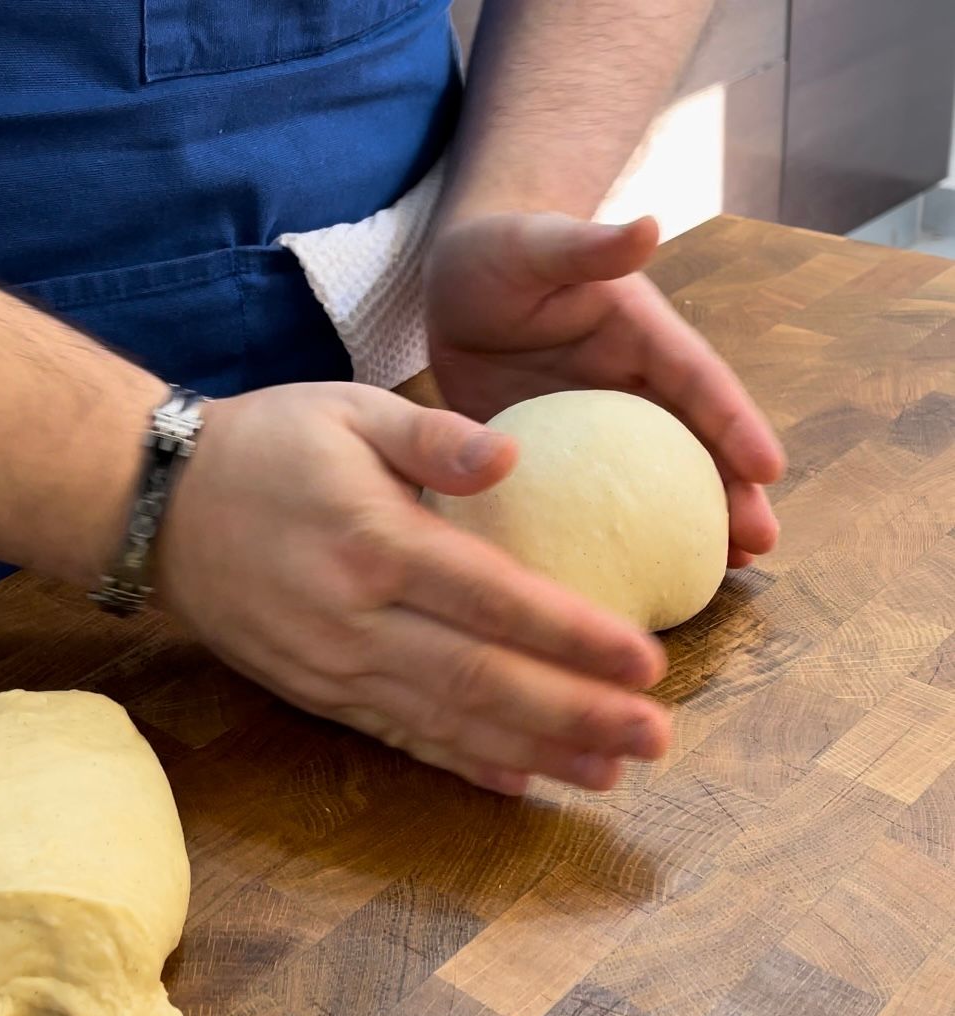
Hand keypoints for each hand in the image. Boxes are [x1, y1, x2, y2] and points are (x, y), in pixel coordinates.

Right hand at [156, 382, 669, 795]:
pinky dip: (461, 762)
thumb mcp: (348, 411)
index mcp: (377, 542)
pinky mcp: (315, 691)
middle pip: (483, 681)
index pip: (498, 602)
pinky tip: (516, 781)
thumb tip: (513, 458)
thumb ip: (434, 436)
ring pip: (447, 722)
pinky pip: (397, 737)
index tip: (648, 662)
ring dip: (534, 751)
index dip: (576, 637)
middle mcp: (358, 619)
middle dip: (575, 713)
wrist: (158, 507)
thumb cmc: (266, 446)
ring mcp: (332, 667)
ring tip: (608, 771)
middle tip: (655, 736)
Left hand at [425, 213, 786, 566]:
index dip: (735, 424)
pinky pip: (580, 502)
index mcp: (641, 337)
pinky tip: (613, 578)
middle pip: (690, 447)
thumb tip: (647, 226)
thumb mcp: (539, 244)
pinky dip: (602, 537)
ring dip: (684, 525)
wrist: (456, 285)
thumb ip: (587, 244)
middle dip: (730, 493)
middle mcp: (629, 390)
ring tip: (721, 573)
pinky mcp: (548, 457)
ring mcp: (592, 430)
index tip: (771, 470)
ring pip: (648, 484)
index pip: (697, 382)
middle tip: (760, 545)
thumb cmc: (503, 251)